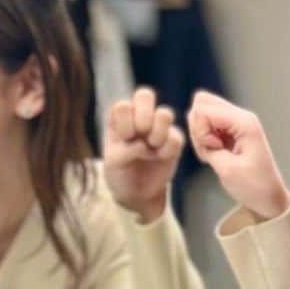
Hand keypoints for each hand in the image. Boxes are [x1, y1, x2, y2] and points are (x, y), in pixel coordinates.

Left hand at [103, 86, 184, 221]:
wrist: (137, 194)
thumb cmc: (119, 174)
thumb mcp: (112, 164)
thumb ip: (124, 151)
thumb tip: (144, 145)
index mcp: (119, 118)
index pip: (123, 106)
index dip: (125, 123)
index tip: (124, 140)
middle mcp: (138, 117)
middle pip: (145, 95)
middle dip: (144, 116)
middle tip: (140, 135)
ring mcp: (157, 127)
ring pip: (164, 113)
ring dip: (158, 133)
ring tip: (151, 148)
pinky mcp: (173, 141)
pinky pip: (176, 137)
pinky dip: (168, 150)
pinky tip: (160, 158)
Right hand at [187, 89, 289, 220]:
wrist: (269, 198)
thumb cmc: (254, 186)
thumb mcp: (226, 169)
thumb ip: (206, 143)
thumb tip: (192, 117)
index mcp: (244, 122)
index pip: (203, 109)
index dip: (200, 132)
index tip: (215, 150)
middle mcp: (241, 116)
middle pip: (202, 102)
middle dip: (198, 128)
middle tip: (211, 149)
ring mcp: (236, 121)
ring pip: (202, 112)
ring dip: (201, 134)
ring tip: (215, 154)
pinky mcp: (231, 130)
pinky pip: (207, 124)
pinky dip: (205, 139)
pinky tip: (216, 154)